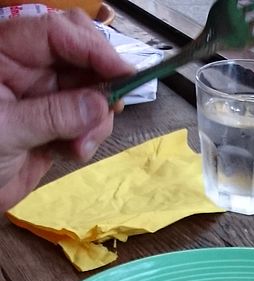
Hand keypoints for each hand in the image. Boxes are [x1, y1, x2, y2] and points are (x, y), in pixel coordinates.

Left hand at [0, 10, 133, 210]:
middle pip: (80, 56)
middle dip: (100, 82)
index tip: (122, 74)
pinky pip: (86, 123)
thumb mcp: (7, 131)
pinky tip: (72, 153)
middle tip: (112, 107)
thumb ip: (54, 115)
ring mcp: (43, 98)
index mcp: (5, 54)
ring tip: (80, 147)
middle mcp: (27, 70)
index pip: (56, 33)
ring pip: (90, 92)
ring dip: (96, 120)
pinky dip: (89, 138)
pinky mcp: (54, 127)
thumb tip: (100, 105)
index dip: (93, 49)